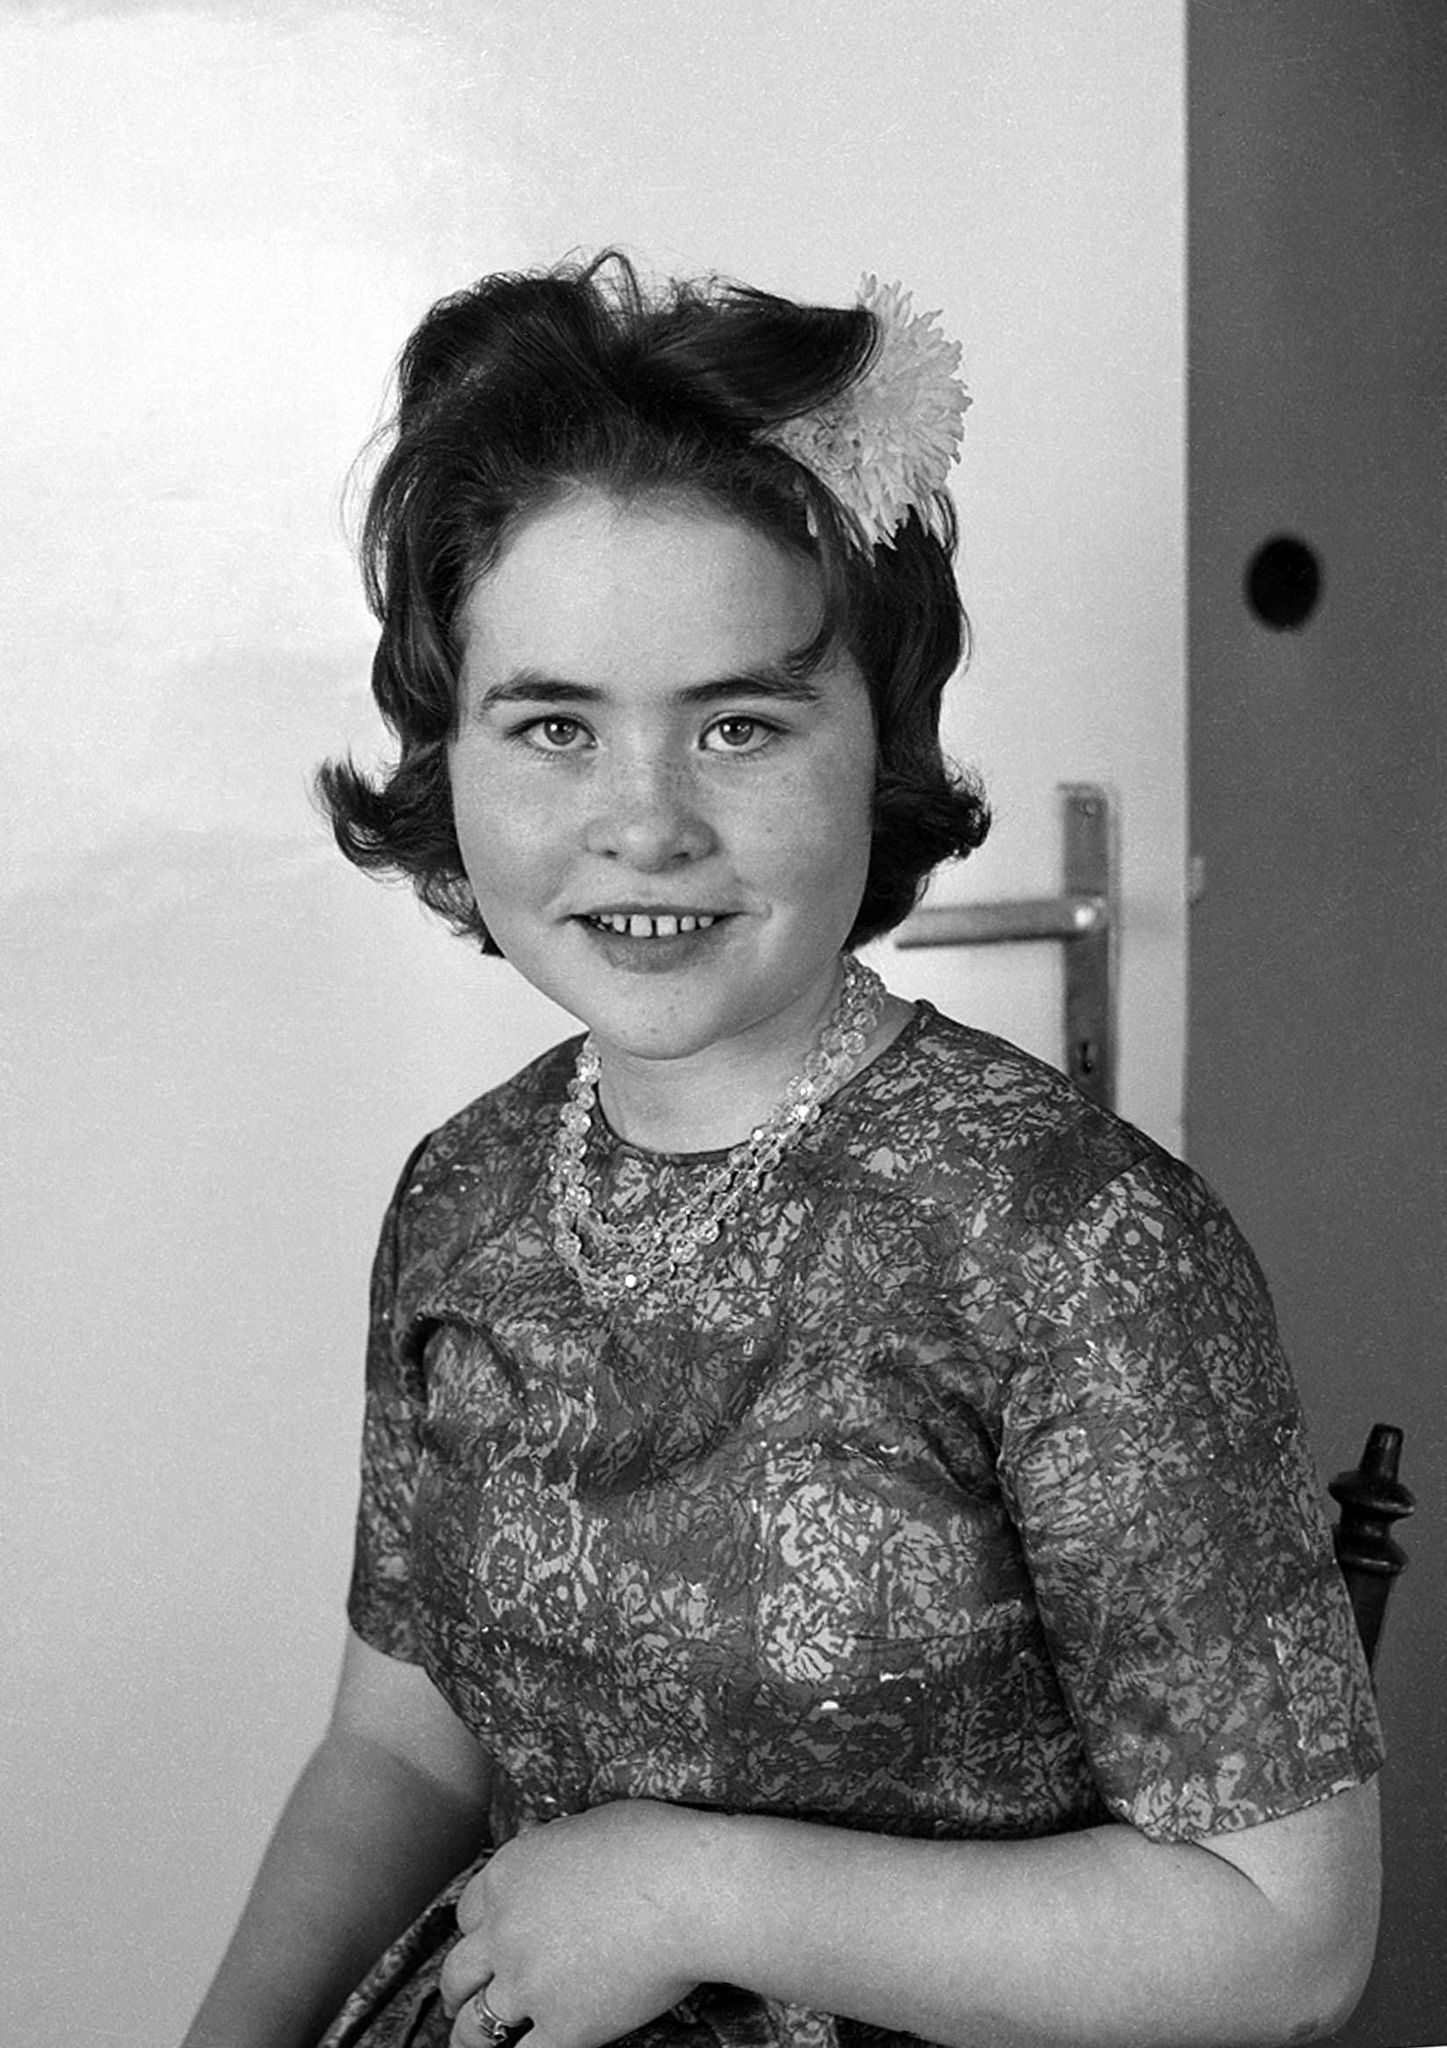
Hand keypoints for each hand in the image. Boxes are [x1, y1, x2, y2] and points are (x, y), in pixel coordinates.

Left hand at [440, 1800, 707, 2047]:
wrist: (688, 1890)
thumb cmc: (654, 1845)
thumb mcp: (587, 1827)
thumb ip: (555, 1853)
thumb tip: (557, 1861)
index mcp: (509, 1874)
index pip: (467, 1911)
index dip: (476, 1930)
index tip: (484, 1942)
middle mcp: (505, 1930)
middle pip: (459, 1970)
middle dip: (459, 1988)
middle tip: (463, 1998)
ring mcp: (528, 1983)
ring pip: (475, 2026)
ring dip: (469, 2037)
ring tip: (471, 2044)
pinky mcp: (562, 2027)